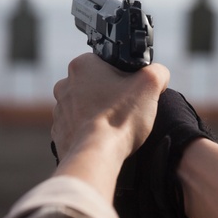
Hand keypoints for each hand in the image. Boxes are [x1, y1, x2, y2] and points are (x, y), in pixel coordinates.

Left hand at [51, 54, 169, 201]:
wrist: (97, 154)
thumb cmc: (120, 117)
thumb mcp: (150, 83)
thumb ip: (157, 71)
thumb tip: (157, 74)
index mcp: (82, 65)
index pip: (107, 63)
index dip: (124, 76)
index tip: (132, 90)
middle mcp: (65, 84)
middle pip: (96, 84)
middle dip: (111, 94)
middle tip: (127, 108)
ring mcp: (59, 109)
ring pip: (85, 106)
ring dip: (99, 112)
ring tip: (115, 125)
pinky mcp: (60, 132)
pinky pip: (78, 127)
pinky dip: (90, 131)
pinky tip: (103, 137)